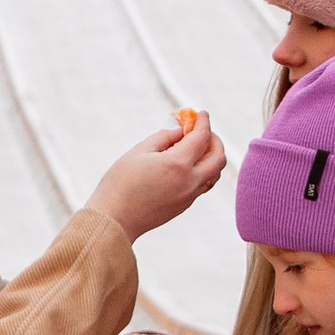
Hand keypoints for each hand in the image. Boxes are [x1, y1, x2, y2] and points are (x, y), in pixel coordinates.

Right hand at [89, 115, 223, 242]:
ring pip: (215, 173)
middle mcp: (190, 181)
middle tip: (201, 131)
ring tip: (194, 148)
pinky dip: (203, 169)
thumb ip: (164, 138)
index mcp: (178, 164)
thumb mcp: (139, 151)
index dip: (203, 122)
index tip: (200, 114)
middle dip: (214, 139)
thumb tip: (180, 133)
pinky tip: (187, 164)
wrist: (115, 220)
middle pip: (219, 157)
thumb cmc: (120, 184)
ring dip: (211, 157)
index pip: (202, 137)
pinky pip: (204, 184)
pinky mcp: (185, 205)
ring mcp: (189, 195)